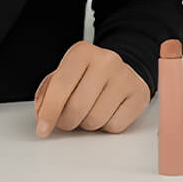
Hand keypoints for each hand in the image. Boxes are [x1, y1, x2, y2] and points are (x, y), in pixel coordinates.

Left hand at [32, 40, 149, 136]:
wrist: (121, 70)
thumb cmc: (88, 76)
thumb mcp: (64, 76)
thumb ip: (48, 94)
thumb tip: (42, 116)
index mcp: (82, 52)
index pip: (61, 85)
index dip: (49, 112)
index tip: (43, 129)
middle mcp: (106, 60)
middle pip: (77, 107)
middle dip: (66, 121)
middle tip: (67, 120)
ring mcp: (125, 77)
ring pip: (95, 120)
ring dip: (87, 124)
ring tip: (89, 112)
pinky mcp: (139, 94)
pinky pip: (114, 126)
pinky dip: (106, 126)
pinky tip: (107, 112)